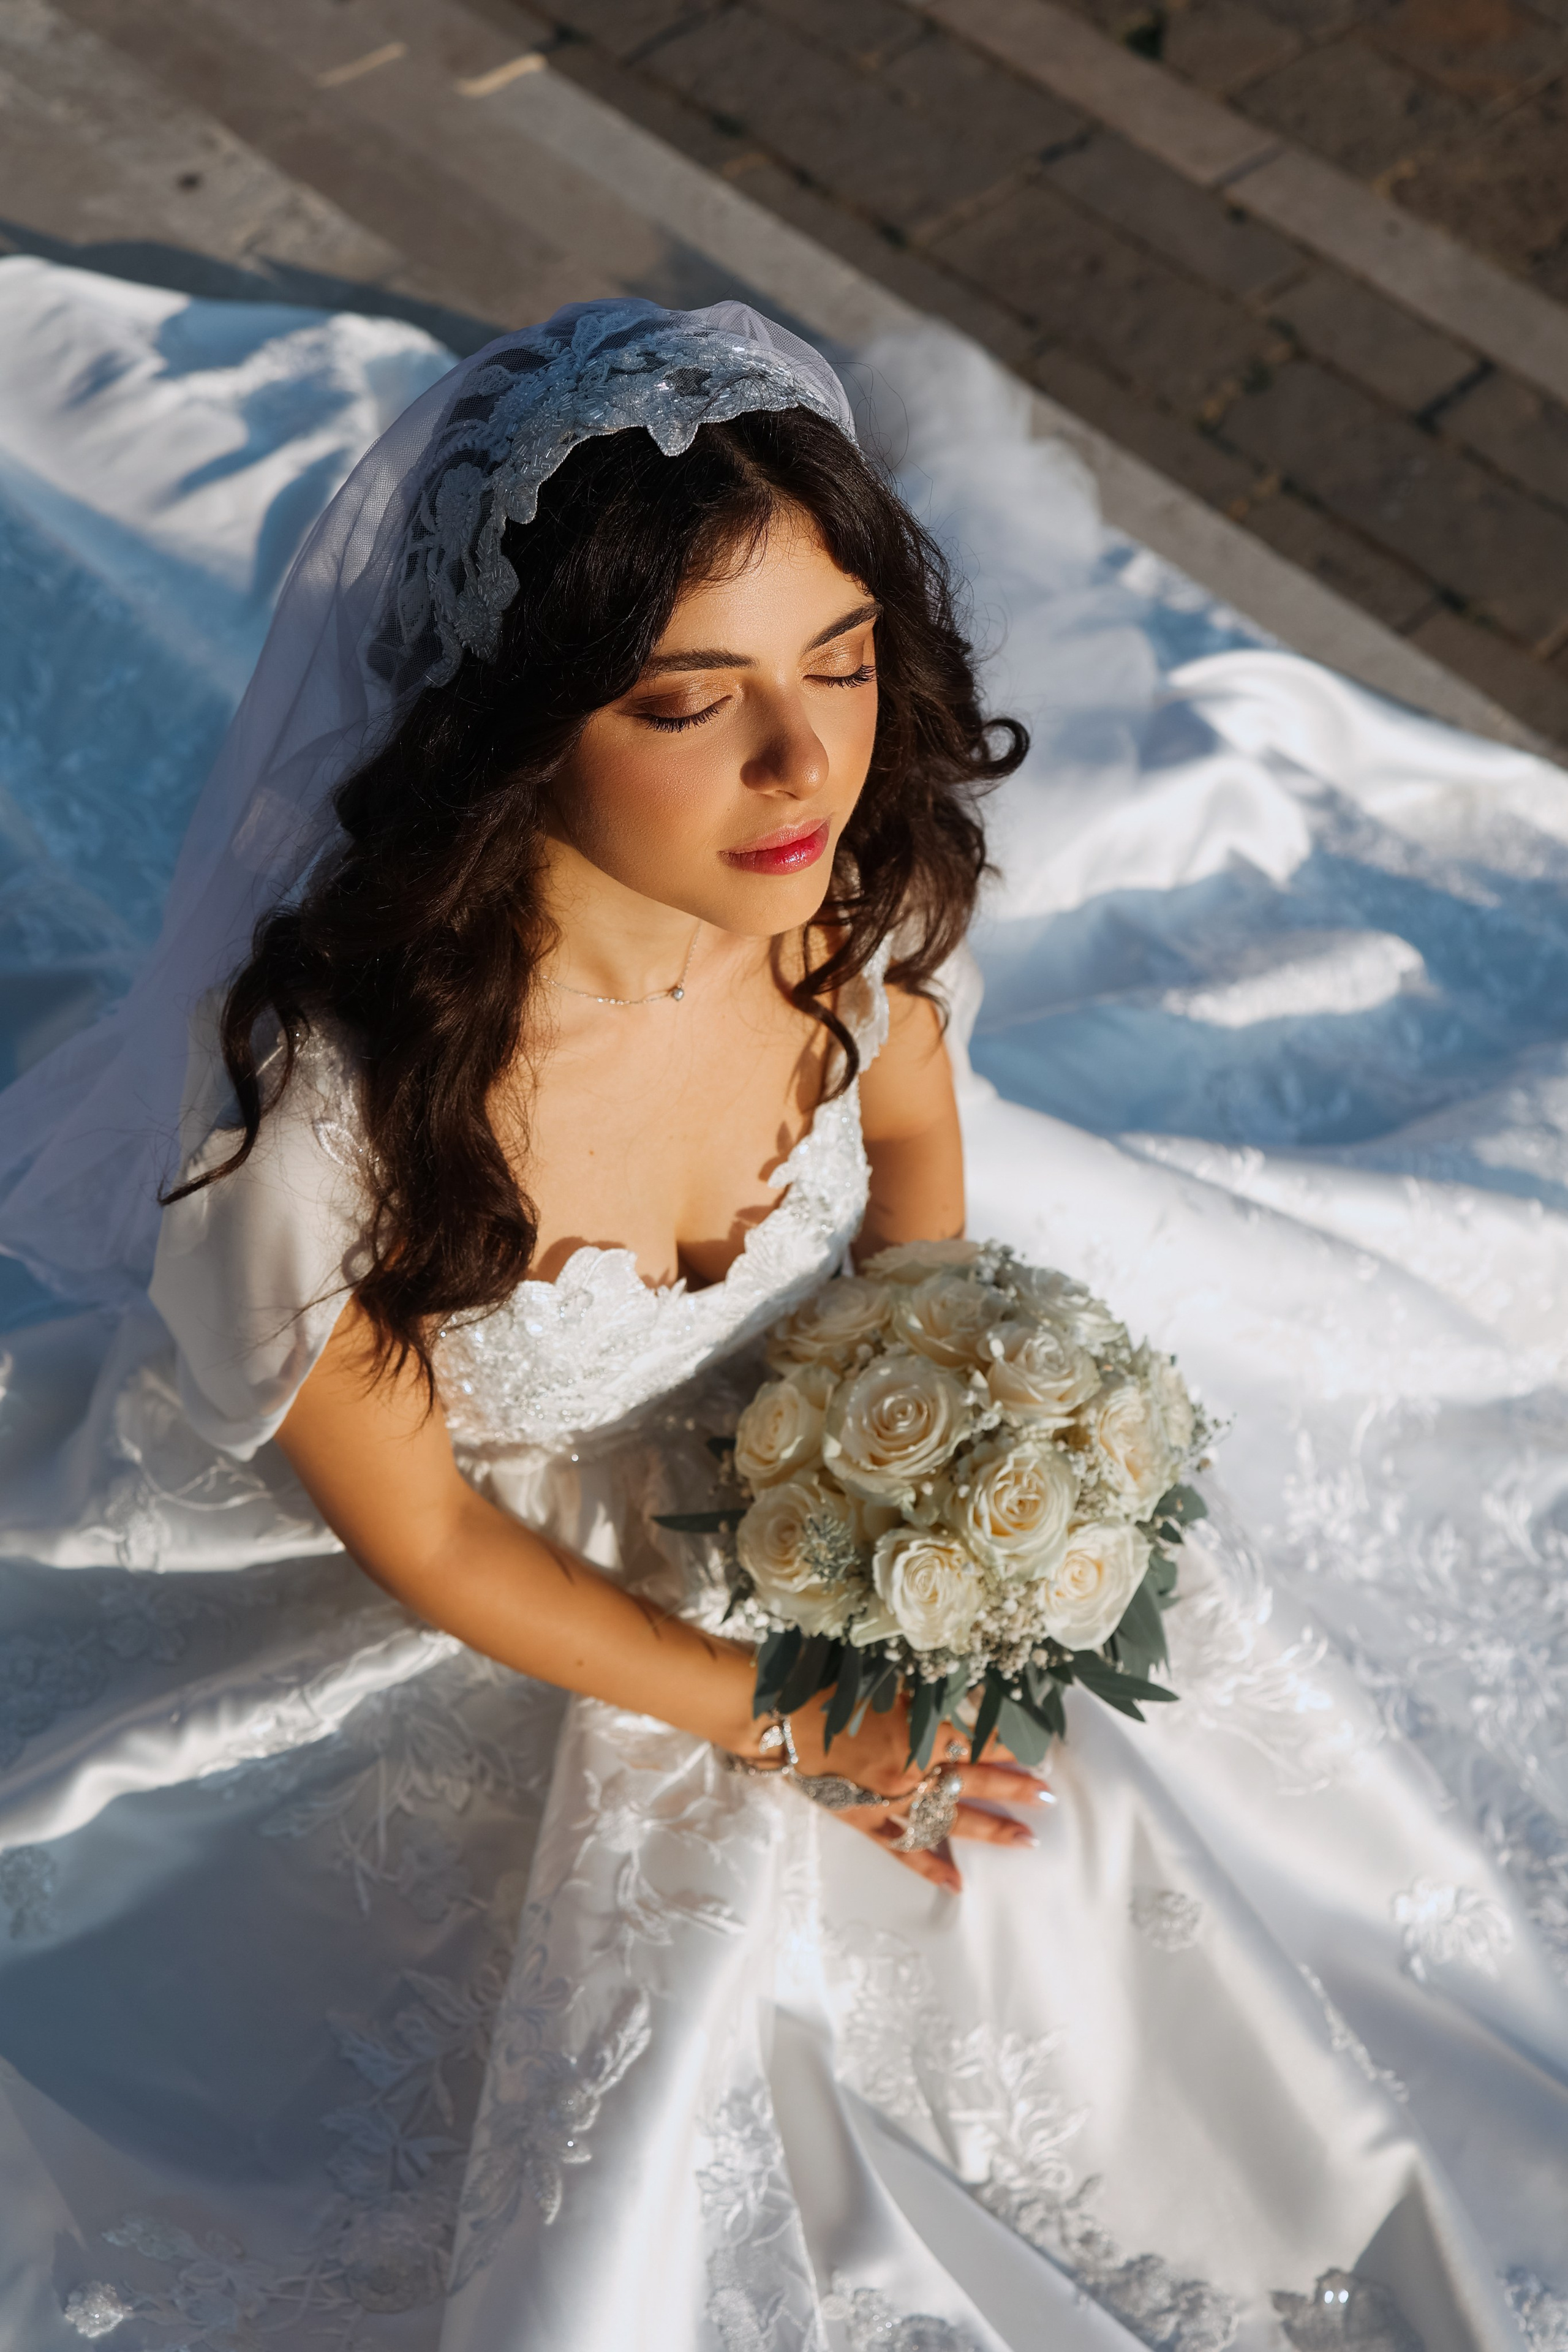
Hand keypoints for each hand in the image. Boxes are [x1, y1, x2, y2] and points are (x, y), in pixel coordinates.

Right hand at [784, 1690, 1051, 1893]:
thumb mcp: (883, 1684)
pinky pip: (904, 1850)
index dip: (1008, 1742)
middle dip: (1014, 1788)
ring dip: (990, 1830)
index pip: (976, 1739)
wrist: (777, 1720)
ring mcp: (889, 1803)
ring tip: (1027, 1839)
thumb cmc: (827, 1690)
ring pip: (949, 1822)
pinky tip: (960, 1885)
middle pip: (973, 1782)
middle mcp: (910, 1773)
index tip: (1038, 1744)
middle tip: (1048, 1795)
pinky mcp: (866, 1822)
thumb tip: (963, 1700)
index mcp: (916, 1733)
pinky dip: (931, 1869)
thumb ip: (924, 1698)